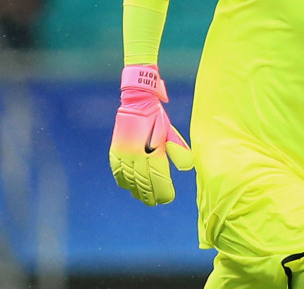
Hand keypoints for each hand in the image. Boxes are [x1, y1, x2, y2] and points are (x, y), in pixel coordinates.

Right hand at [109, 65, 192, 205]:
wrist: (137, 100)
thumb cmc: (157, 117)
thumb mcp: (169, 132)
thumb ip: (178, 150)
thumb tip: (187, 167)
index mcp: (153, 150)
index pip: (158, 178)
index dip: (163, 191)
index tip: (168, 198)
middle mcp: (136, 155)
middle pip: (143, 182)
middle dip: (150, 194)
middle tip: (155, 203)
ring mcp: (124, 153)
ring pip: (130, 179)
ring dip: (137, 190)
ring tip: (143, 198)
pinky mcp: (116, 150)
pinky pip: (117, 170)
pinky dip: (122, 180)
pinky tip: (127, 186)